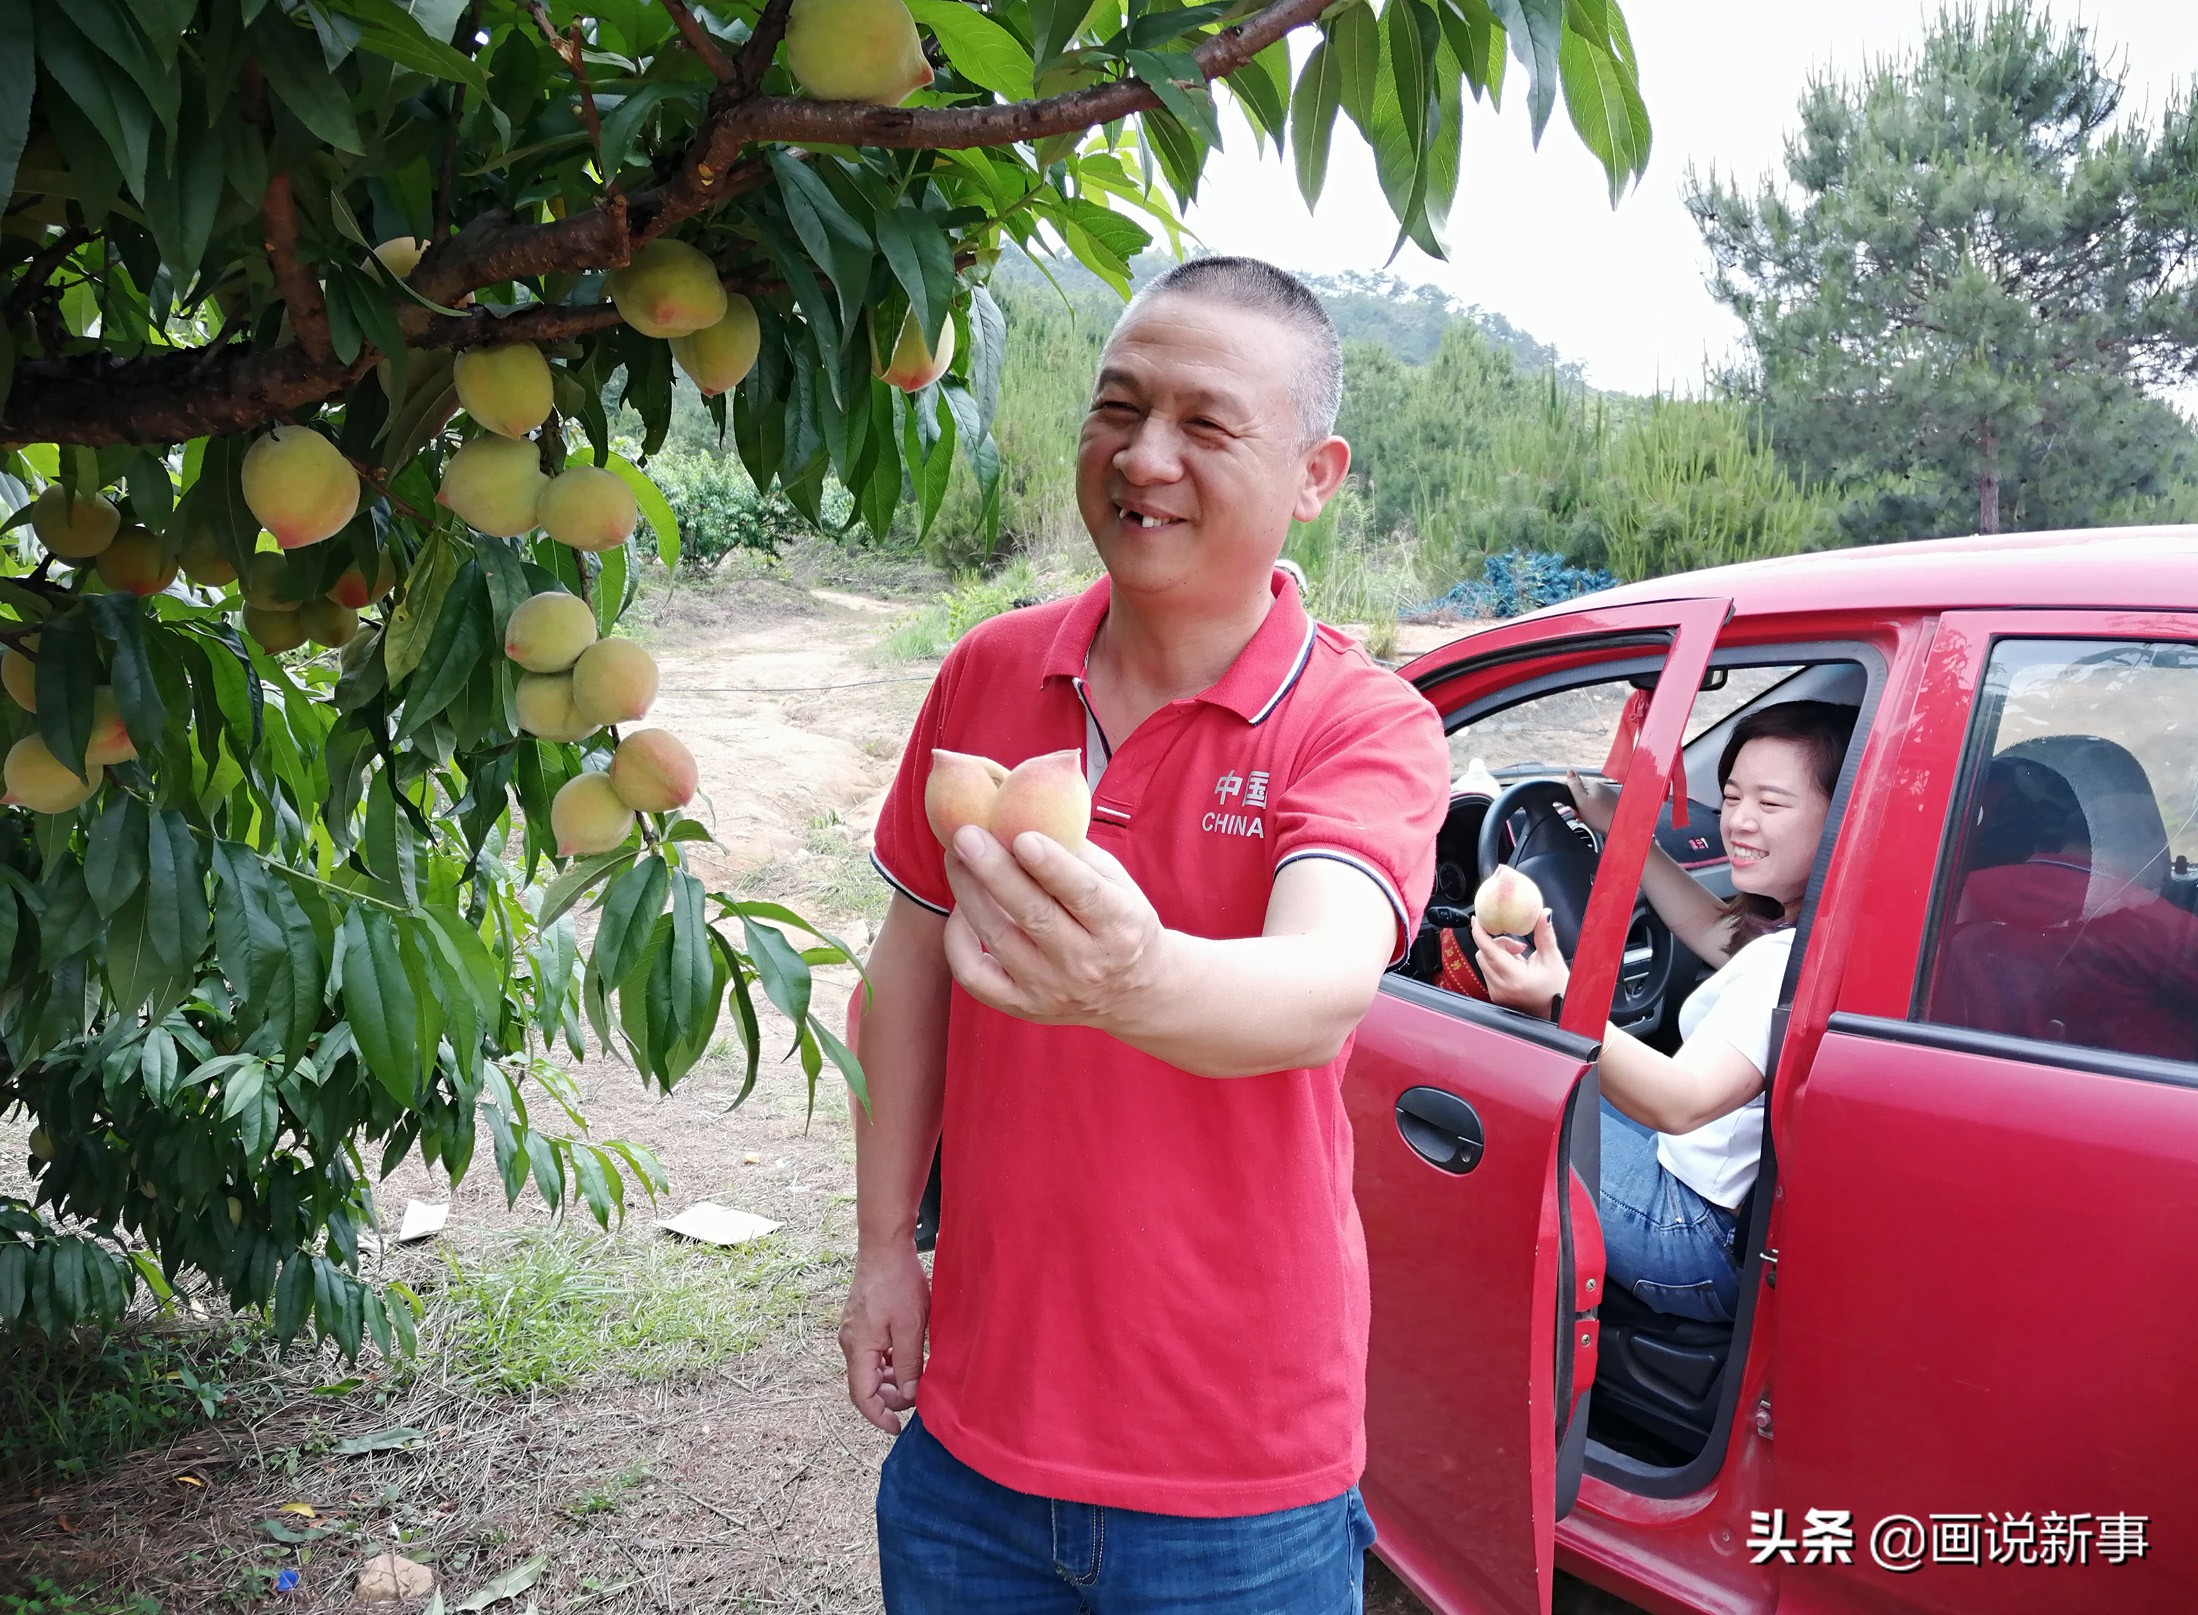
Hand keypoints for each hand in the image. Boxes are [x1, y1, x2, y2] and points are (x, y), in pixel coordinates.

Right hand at [840, 1240, 930, 1433]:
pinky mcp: (860, 1323)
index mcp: (859, 1348)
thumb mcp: (911, 1327)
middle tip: (916, 1399)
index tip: (896, 1428)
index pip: (862, 1396)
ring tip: (915, 1379)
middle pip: (864, 1385)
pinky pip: (871, 1354)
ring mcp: (853, 1332)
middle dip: (888, 1398)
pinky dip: (887, 1363)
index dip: (878, 1416)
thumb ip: (908, 1363)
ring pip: (868, 1369)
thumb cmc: (898, 1283)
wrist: (884, 1247)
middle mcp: (850, 1343)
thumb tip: (909, 1395)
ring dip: (889, 1380)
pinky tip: (906, 1359)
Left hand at [940, 825, 1166, 1028]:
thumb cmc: (1120, 920)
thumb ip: (1076, 853)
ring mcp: (1051, 989)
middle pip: (1034, 916)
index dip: (1052, 866)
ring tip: (957, 858)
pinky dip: (958, 941)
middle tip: (965, 836)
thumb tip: (1025, 811)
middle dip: (994, 872)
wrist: (1134, 990)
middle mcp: (1085, 963)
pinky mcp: (1023, 1006)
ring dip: (970, 894)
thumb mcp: (1118, 883)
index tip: (1022, 836)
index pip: (1084, 894)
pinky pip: (975, 976)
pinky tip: (961, 911)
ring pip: (998, 939)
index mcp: (1119, 926)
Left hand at [1472, 910, 1568, 1018]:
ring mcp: (1497, 994)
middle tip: (1518, 946)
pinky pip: (1489, 973)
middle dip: (1497, 944)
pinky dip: (1499, 965)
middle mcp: (1501, 988)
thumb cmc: (1557, 988)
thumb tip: (1543, 912)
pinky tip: (1517, 969)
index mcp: (1515, 978)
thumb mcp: (1552, 959)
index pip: (1489, 951)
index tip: (1478, 919)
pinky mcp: (1496, 996)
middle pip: (1483, 955)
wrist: (1558, 1012)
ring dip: (1498, 955)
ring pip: (1485, 963)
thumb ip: (1544, 934)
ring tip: (1520, 959)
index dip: (1480, 932)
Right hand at [1567, 769, 1619, 837]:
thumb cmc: (1601, 817)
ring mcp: (1607, 795)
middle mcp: (1601, 787)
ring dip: (1584, 808)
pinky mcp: (1611, 804)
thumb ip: (1574, 786)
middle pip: (1582, 791)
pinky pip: (1597, 805)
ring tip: (1586, 818)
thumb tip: (1569, 771)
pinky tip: (1594, 819)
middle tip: (1578, 813)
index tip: (1570, 803)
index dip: (1569, 792)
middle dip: (1577, 802)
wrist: (1620, 828)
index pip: (1576, 781)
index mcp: (1593, 785)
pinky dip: (1593, 811)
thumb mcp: (1582, 801)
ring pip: (1589, 799)